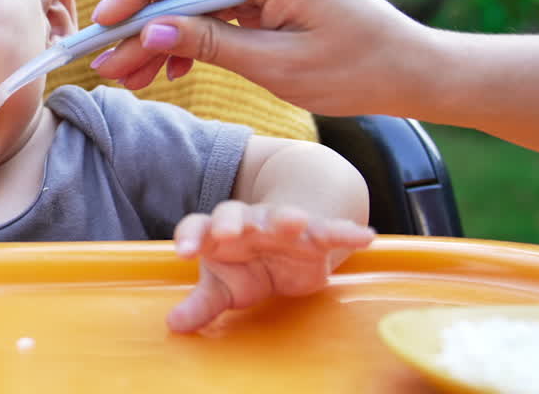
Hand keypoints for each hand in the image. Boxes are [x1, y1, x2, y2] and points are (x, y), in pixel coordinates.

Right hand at [89, 0, 426, 116]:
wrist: (414, 72)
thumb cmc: (357, 71)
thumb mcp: (276, 66)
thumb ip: (209, 44)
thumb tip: (147, 31)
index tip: (101, 22)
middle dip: (144, 24)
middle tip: (107, 62)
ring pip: (199, 0)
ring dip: (165, 36)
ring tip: (131, 75)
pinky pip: (222, 9)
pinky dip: (195, 36)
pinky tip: (172, 67)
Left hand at [166, 201, 374, 332]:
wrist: (284, 248)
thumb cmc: (246, 266)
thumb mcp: (224, 288)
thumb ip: (200, 305)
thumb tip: (173, 325)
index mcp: (218, 233)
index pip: (197, 226)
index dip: (190, 237)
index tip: (183, 253)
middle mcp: (247, 223)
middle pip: (234, 213)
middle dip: (230, 221)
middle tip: (227, 232)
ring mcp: (281, 226)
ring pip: (280, 216)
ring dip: (286, 216)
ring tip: (295, 220)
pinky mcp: (315, 236)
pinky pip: (330, 230)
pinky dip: (346, 231)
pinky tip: (365, 237)